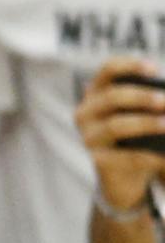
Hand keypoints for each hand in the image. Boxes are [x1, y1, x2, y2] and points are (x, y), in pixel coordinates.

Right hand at [77, 57, 164, 217]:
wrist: (124, 176)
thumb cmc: (135, 136)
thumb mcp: (139, 114)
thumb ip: (150, 103)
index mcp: (96, 94)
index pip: (107, 70)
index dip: (129, 66)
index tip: (154, 69)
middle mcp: (85, 114)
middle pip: (112, 97)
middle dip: (142, 97)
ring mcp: (88, 138)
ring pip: (115, 126)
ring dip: (146, 124)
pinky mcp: (96, 161)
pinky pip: (124, 156)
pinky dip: (149, 155)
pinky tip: (164, 155)